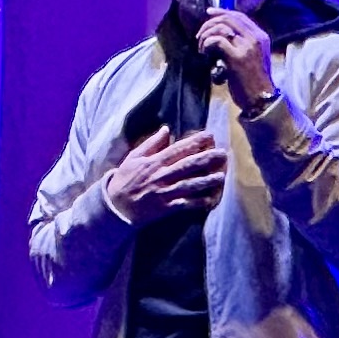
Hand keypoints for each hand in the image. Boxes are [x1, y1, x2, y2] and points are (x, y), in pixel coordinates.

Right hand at [101, 131, 227, 224]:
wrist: (115, 206)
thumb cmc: (124, 180)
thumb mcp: (133, 157)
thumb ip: (151, 143)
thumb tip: (166, 129)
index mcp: (154, 162)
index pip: (178, 149)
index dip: (195, 142)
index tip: (210, 136)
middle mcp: (161, 176)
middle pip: (187, 165)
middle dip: (207, 159)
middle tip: (224, 154)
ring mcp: (164, 192)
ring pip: (189, 185)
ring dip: (206, 180)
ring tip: (221, 176)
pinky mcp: (164, 208)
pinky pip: (184, 205)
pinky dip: (197, 203)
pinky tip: (210, 200)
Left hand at [196, 7, 275, 110]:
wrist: (260, 99)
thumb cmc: (254, 82)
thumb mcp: (254, 57)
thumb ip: (243, 44)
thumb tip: (222, 35)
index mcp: (261, 36)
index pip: (240, 16)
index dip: (222, 12)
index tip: (209, 13)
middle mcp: (256, 38)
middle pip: (229, 19)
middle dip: (210, 23)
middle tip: (199, 35)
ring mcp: (247, 47)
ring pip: (221, 27)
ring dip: (206, 35)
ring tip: (202, 47)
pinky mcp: (237, 57)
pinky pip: (217, 41)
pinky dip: (207, 44)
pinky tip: (205, 52)